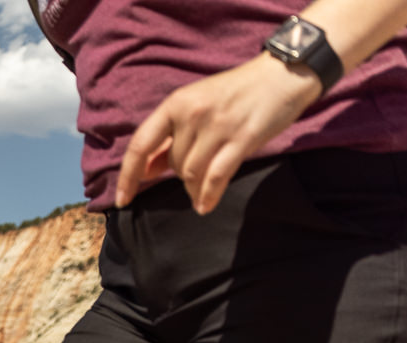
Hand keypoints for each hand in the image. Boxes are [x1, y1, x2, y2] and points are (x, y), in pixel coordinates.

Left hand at [116, 54, 322, 213]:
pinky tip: (205, 206)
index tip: (122, 200)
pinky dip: (208, 196)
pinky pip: (216, 178)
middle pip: (173, 164)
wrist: (284, 73)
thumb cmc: (237, 94)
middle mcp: (193, 113)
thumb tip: (145, 170)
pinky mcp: (243, 138)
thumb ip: (171, 138)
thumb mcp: (197, 107)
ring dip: (193, 191)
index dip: (127, 176)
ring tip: (199, 196)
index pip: (140, 145)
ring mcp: (218, 126)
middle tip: (195, 175)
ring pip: (192, 174)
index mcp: (176, 103)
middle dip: (179, 177)